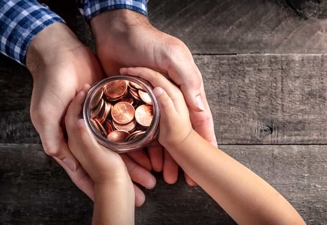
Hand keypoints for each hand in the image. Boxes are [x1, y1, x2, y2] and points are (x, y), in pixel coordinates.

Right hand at [27, 23, 153, 205]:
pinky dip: (140, 133)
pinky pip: (129, 124)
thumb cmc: (51, 82)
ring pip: (124, 145)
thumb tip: (59, 157)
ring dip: (139, 158)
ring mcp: (101, 120)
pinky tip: (154, 142)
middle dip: (131, 173)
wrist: (61, 53)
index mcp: (73, 139)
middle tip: (150, 185)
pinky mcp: (112, 106)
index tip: (130, 193)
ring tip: (157, 170)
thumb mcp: (45, 112)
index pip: (91, 169)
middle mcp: (89, 133)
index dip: (107, 183)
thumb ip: (52, 135)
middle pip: (113, 159)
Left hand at [91, 10, 216, 184]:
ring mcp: (152, 105)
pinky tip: (140, 160)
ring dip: (162, 156)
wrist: (117, 32)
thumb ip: (189, 84)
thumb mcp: (175, 59)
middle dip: (183, 157)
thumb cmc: (150, 42)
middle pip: (181, 135)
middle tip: (181, 178)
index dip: (206, 142)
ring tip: (160, 175)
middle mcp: (172, 101)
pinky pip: (138, 130)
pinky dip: (140, 146)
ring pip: (160, 137)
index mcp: (187, 92)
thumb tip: (201, 111)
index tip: (210, 163)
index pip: (200, 121)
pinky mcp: (132, 105)